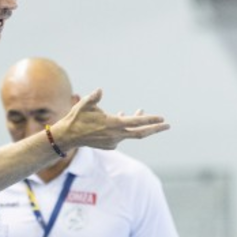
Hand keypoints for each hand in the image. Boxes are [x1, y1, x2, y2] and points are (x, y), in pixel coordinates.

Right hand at [52, 89, 168, 150]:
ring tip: (141, 111)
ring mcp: (113, 142)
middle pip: (141, 133)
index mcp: (113, 124)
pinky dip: (125, 127)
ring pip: (131, 133)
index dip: (150, 120)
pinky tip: (122, 115)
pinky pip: (122, 135)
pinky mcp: (110, 145)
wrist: (68, 136)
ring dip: (137, 124)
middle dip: (155, 129)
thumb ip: (94, 98)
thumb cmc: (77, 118)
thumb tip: (100, 91)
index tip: (162, 118)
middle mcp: (116, 135)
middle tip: (168, 125)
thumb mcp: (84, 105)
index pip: (136, 122)